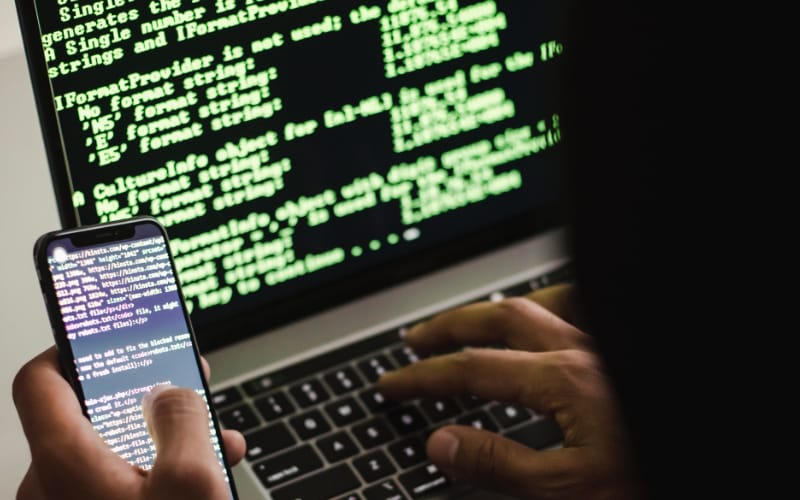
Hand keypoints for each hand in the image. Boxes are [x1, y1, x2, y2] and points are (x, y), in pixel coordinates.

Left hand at [12, 346, 245, 499]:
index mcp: (64, 462)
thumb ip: (183, 419)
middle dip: (146, 396)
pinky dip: (159, 470)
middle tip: (182, 384)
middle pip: (87, 414)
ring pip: (110, 451)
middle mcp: (53, 485)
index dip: (73, 348)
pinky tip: (203, 475)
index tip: (110, 336)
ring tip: (212, 441)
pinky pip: (119, 482)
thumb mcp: (191, 480)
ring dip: (163, 437)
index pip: (39, 380)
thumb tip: (171, 391)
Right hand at [378, 284, 640, 498]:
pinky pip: (583, 308)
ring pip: (543, 302)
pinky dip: (552, 306)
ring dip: (498, 308)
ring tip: (473, 321)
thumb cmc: (651, 479)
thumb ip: (500, 464)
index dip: (425, 376)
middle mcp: (585, 350)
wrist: (715, 470)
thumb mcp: (568, 491)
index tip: (394, 384)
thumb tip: (441, 443)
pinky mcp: (623, 353)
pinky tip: (546, 319)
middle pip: (501, 318)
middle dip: (451, 326)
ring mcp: (607, 345)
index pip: (474, 370)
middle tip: (417, 339)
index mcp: (565, 380)